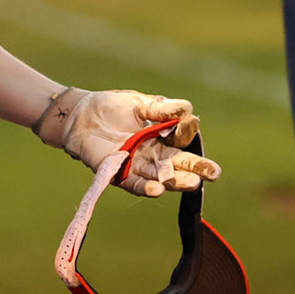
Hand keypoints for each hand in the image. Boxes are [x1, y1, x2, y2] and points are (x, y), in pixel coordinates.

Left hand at [43, 90, 220, 197]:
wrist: (80, 114)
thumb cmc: (112, 108)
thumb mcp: (139, 103)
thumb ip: (161, 108)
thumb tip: (187, 108)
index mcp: (161, 138)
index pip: (180, 140)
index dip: (187, 132)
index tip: (191, 122)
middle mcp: (153, 156)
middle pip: (178, 165)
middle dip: (196, 169)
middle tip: (214, 172)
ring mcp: (137, 166)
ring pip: (161, 177)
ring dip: (176, 181)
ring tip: (192, 183)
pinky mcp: (119, 173)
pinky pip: (134, 184)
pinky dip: (146, 188)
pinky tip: (158, 190)